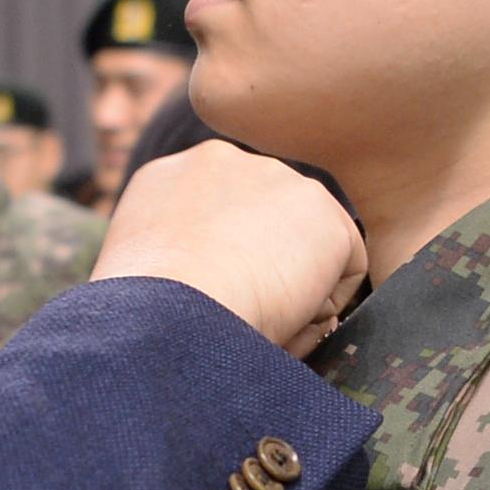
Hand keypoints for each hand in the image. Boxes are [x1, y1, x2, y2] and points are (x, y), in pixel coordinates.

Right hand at [95, 142, 368, 356]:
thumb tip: (224, 286)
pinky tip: (286, 323)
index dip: (227, 268)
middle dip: (267, 273)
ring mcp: (274, 177)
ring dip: (293, 292)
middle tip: (245, 322)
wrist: (167, 316)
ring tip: (258, 327)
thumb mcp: (143, 277)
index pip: (219, 218)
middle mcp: (220, 162)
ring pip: (305, 247)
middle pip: (266, 225)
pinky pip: (346, 268)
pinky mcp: (320, 207)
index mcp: (167, 179)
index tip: (218, 308)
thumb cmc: (144, 323)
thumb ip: (180, 260)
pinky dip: (323, 307)